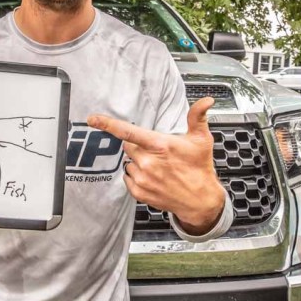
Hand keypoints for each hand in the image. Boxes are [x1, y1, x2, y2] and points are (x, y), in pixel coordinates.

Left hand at [87, 96, 225, 234]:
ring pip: (128, 162)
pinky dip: (136, 176)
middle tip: (157, 152)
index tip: (93, 119)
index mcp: (160, 146)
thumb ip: (198, 116)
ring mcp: (143, 179)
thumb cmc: (200, 169)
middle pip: (128, 145)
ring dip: (138, 162)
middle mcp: (148, 162)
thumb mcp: (202, 139)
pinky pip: (128, 177)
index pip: (129, 132)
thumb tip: (206, 100)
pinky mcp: (139, 192)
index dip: (108, 124)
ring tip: (158, 167)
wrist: (200, 200)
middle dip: (139, 146)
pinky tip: (153, 177)